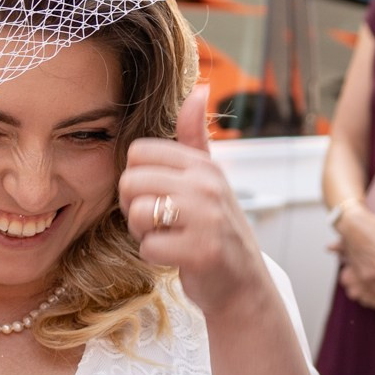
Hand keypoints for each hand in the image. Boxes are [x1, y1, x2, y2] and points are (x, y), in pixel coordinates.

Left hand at [118, 86, 269, 320]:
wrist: (243, 286)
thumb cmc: (217, 230)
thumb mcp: (210, 179)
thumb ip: (196, 137)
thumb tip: (198, 89)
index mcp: (204, 166)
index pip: (139, 153)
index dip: (137, 178)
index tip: (155, 196)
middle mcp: (208, 186)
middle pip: (131, 182)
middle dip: (135, 208)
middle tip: (158, 223)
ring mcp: (207, 218)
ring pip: (138, 213)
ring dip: (144, 234)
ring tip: (167, 238)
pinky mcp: (201, 251)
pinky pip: (149, 247)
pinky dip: (155, 258)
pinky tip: (176, 258)